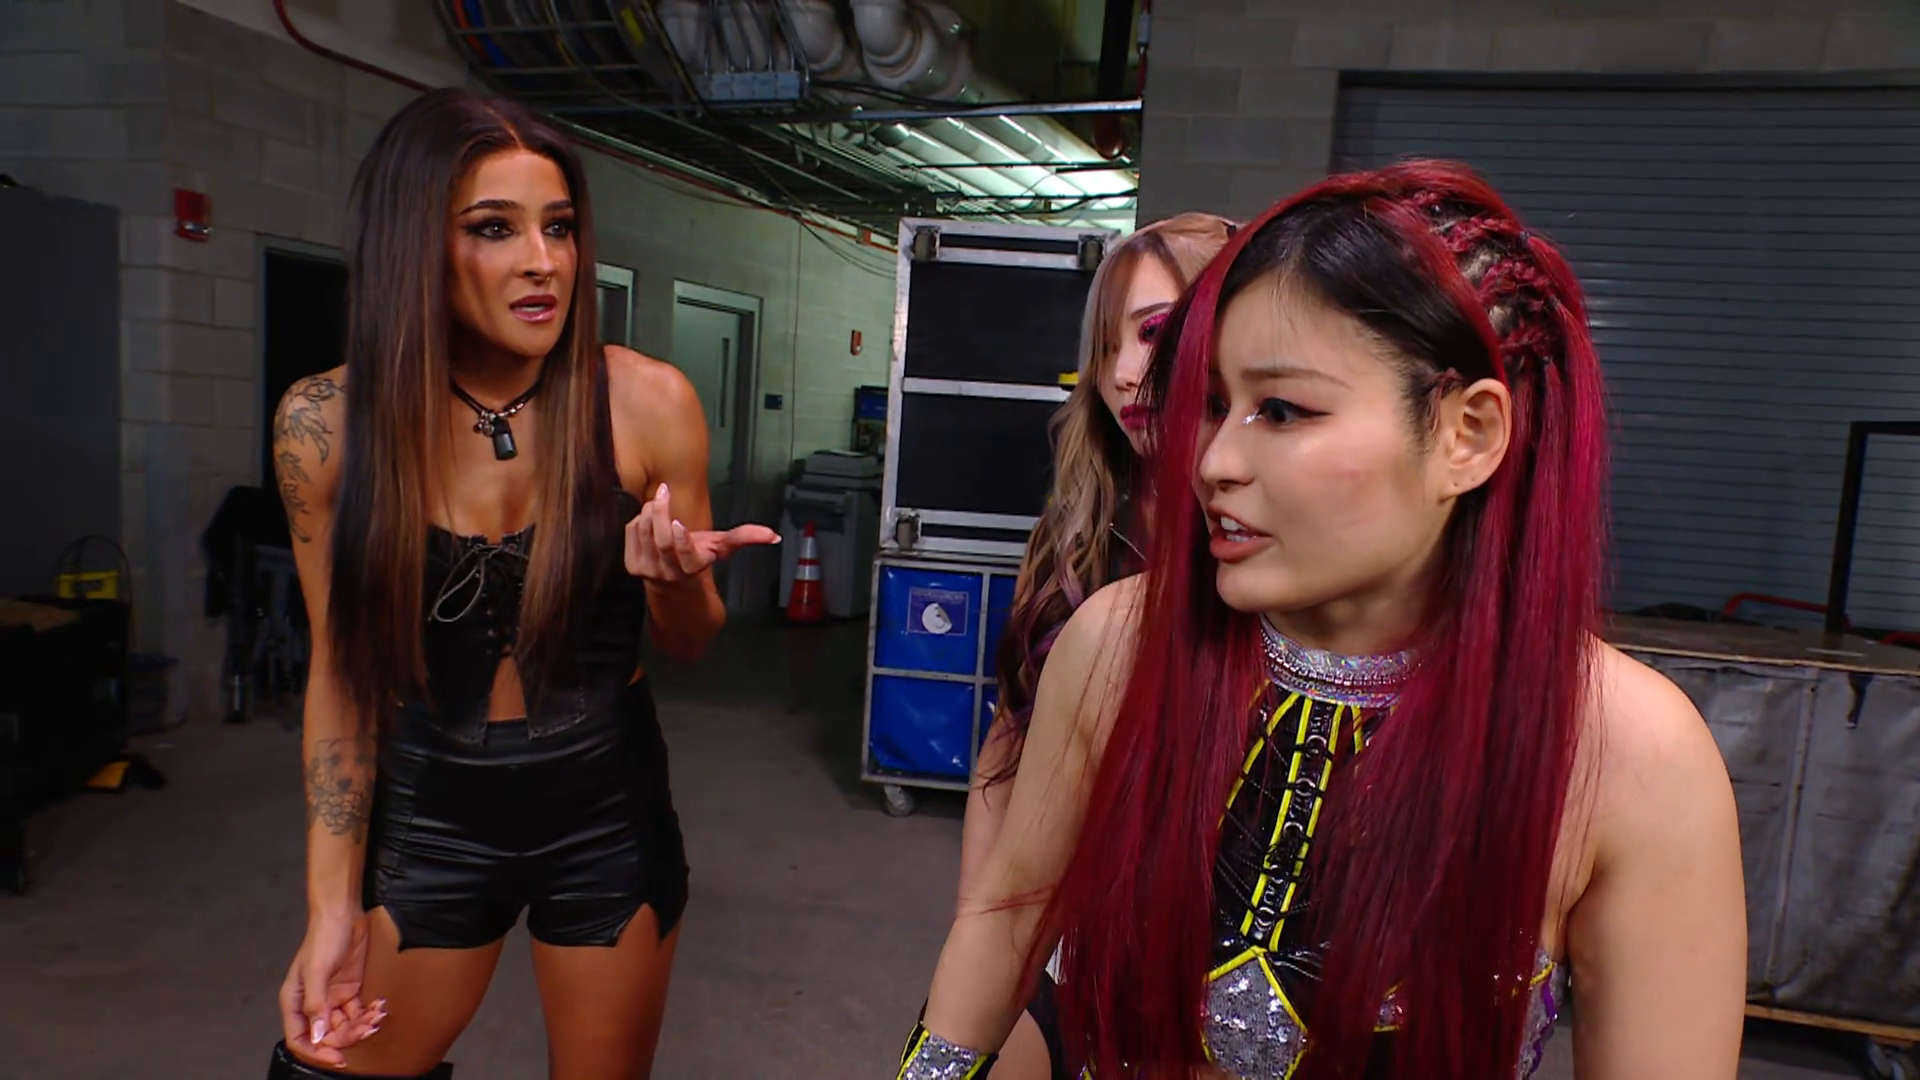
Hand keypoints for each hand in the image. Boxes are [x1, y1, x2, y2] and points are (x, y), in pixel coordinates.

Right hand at [279, 911, 383, 1066]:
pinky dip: (368, 1014)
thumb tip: (317, 1036)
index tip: (336, 1057)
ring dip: (360, 1026)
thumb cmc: (323, 940)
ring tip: (376, 1016)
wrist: (343, 915)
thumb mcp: (317, 972)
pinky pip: (357, 1012)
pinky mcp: (349, 991)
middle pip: (326, 1035)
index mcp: (296, 1002)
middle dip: (346, 1037)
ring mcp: (331, 998)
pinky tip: (379, 1007)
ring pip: (344, 1026)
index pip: (300, 1039)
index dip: (316, 1052)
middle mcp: (312, 1004)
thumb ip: (316, 1005)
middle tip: (367, 1028)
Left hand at [625, 482, 779, 582]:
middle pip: (660, 540)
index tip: (679, 523)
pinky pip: (630, 534)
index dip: (680, 539)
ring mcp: (647, 570)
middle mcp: (668, 572)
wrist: (671, 584)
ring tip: (657, 500)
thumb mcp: (721, 548)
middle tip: (663, 491)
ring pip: (643, 533)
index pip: (683, 554)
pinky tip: (648, 516)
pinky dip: (637, 520)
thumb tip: (774, 536)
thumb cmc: (699, 557)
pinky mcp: (631, 565)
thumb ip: (745, 538)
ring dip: (648, 512)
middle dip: (660, 513)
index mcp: (692, 567)